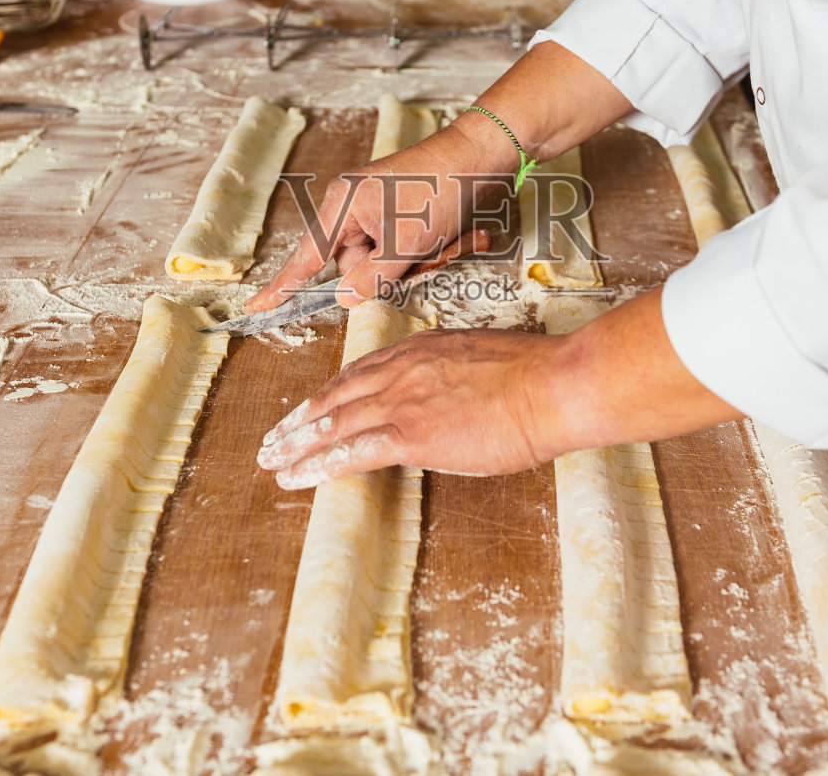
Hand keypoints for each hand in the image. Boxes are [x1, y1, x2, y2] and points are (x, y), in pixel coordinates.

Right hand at [246, 118, 517, 312]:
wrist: (481, 154)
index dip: (282, 287)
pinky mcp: (400, 210)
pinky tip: (452, 234)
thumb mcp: (406, 244)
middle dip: (391, 270)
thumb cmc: (441, 190)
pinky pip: (403, 246)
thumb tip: (344, 299)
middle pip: (355, 264)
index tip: (256, 308)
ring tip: (444, 237)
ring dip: (416, 260)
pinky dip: (427, 249)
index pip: (306, 257)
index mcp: (342, 206)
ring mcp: (377, 207)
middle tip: (424, 253)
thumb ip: (372, 277)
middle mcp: (353, 205)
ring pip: (385, 260)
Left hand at [257, 326, 566, 487]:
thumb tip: (451, 399)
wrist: (555, 386)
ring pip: (333, 423)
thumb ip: (455, 378)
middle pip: (335, 395)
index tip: (311, 409)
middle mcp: (402, 369)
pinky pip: (351, 453)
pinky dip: (318, 466)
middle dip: (299, 419)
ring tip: (272, 461)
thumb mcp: (484, 362)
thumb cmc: (538, 377)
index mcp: (421, 349)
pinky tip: (298, 477)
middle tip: (274, 437)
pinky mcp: (411, 434)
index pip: (361, 372)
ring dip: (296, 445)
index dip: (330, 394)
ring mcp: (404, 400)